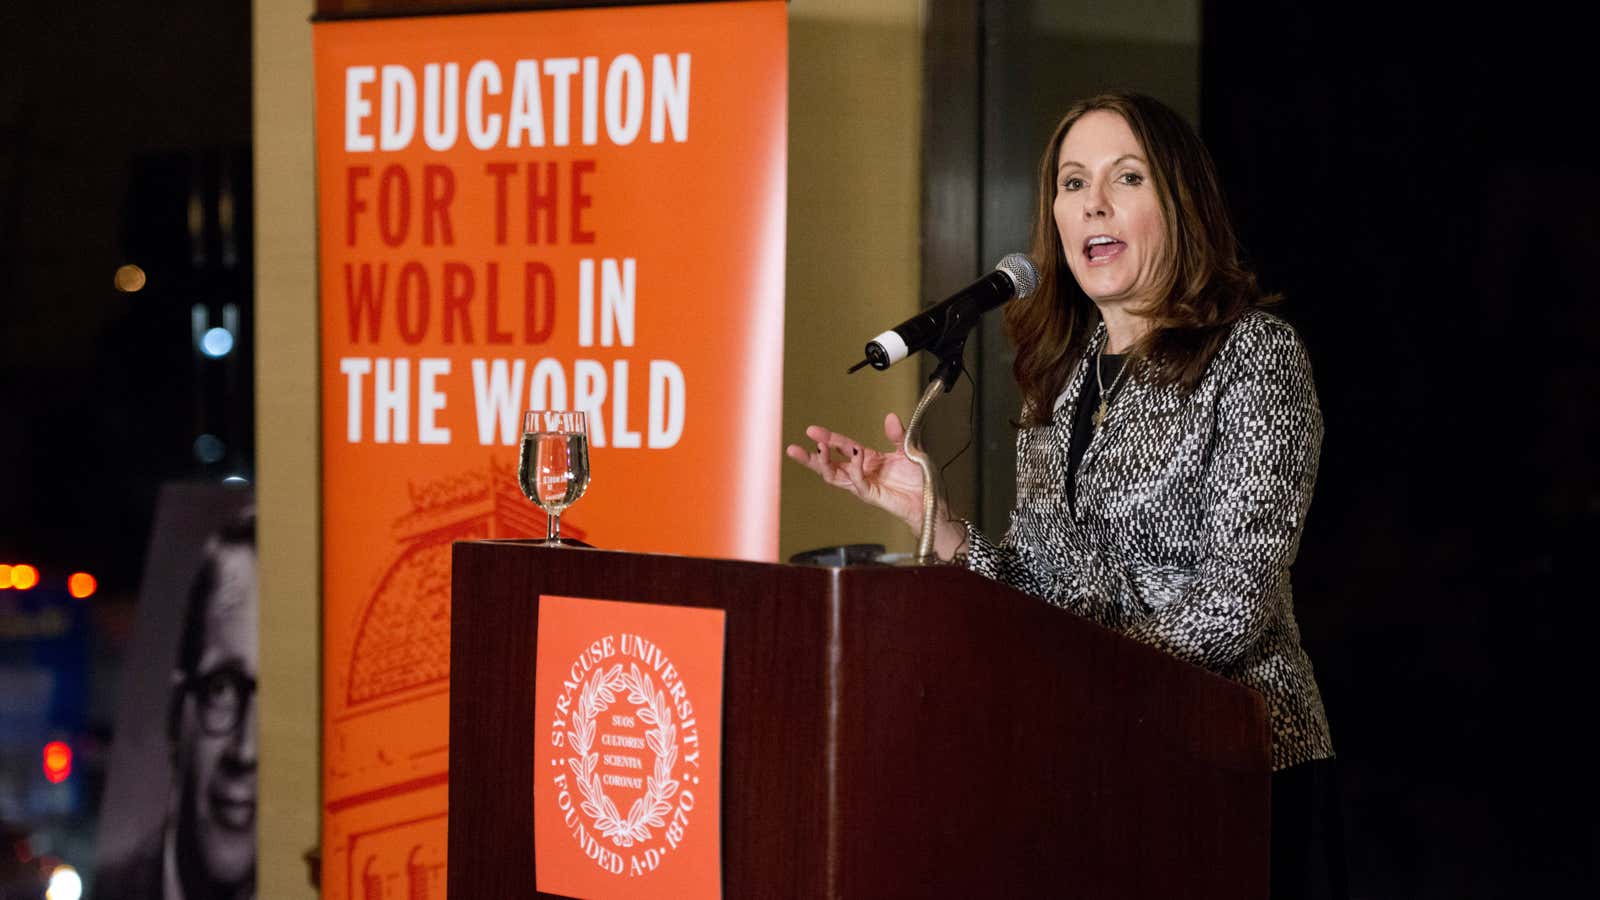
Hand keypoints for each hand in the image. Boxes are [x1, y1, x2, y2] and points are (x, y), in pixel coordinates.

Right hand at [784, 413, 926, 532]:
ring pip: (835, 477)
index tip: (811, 430)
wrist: (930, 499)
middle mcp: (860, 473)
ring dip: (825, 463)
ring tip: (819, 449)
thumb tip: (889, 417)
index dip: (827, 437)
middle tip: (796, 448)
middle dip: (811, 457)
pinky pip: (857, 482)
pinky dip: (855, 467)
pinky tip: (856, 454)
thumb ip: (897, 434)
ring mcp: (863, 485)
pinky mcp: (871, 495)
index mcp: (866, 461)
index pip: (841, 447)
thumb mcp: (908, 449)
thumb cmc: (918, 479)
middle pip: (828, 466)